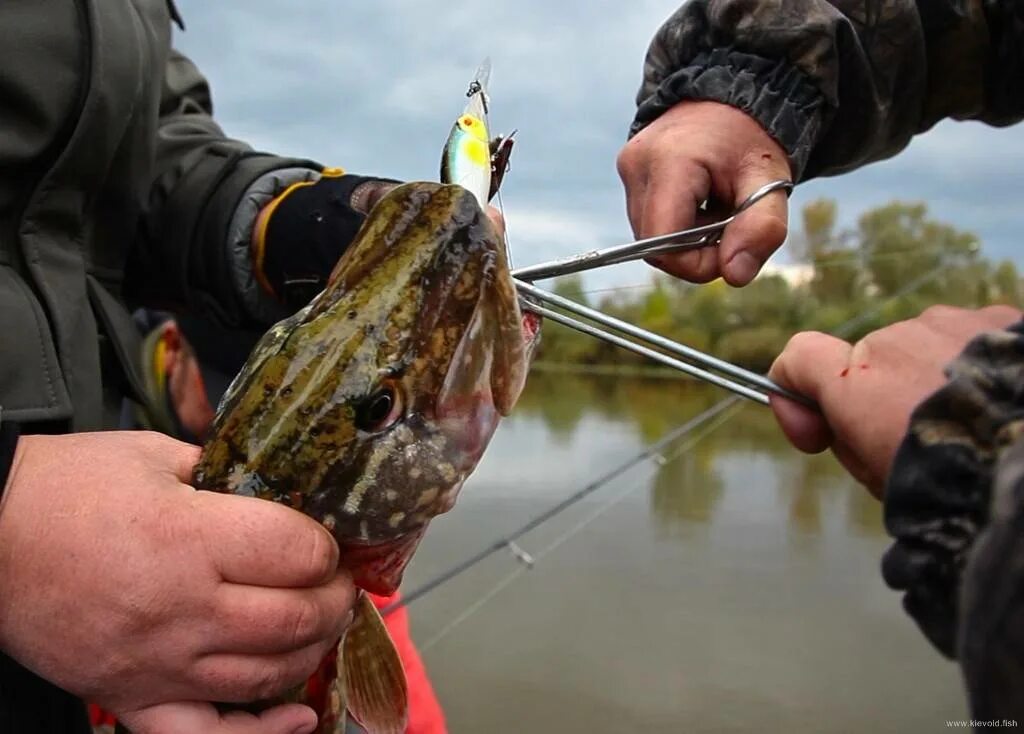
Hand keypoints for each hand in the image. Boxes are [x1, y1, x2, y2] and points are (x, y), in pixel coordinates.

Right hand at [0, 431, 355, 726]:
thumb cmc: (66, 488)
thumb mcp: (153, 456)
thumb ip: (227, 473)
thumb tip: (285, 490)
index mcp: (187, 537)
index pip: (297, 553)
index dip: (328, 547)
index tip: (330, 541)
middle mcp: (180, 609)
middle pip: (294, 618)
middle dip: (335, 598)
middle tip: (339, 582)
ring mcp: (156, 663)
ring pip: (266, 674)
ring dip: (312, 649)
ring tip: (321, 623)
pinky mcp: (130, 697)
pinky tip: (298, 718)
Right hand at [617, 100, 790, 284]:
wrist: (733, 93)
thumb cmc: (752, 139)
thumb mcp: (771, 181)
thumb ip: (761, 228)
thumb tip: (735, 275)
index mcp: (671, 162)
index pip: (664, 244)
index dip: (697, 264)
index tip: (731, 250)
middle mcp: (637, 165)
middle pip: (654, 246)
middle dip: (694, 252)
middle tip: (730, 226)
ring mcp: (628, 168)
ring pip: (649, 238)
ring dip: (685, 239)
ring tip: (715, 208)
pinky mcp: (628, 173)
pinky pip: (647, 221)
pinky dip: (676, 225)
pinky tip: (700, 203)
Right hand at [768, 305, 1022, 497]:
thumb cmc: (956, 483)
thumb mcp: (879, 480)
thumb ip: (849, 440)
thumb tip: (840, 423)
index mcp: (856, 382)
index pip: (799, 357)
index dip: (798, 390)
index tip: (817, 429)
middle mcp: (896, 340)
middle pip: (873, 362)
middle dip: (886, 395)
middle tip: (920, 442)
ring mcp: (952, 323)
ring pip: (926, 347)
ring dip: (935, 377)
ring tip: (973, 422)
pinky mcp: (1001, 318)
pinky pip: (973, 339)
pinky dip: (978, 366)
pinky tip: (1000, 401)